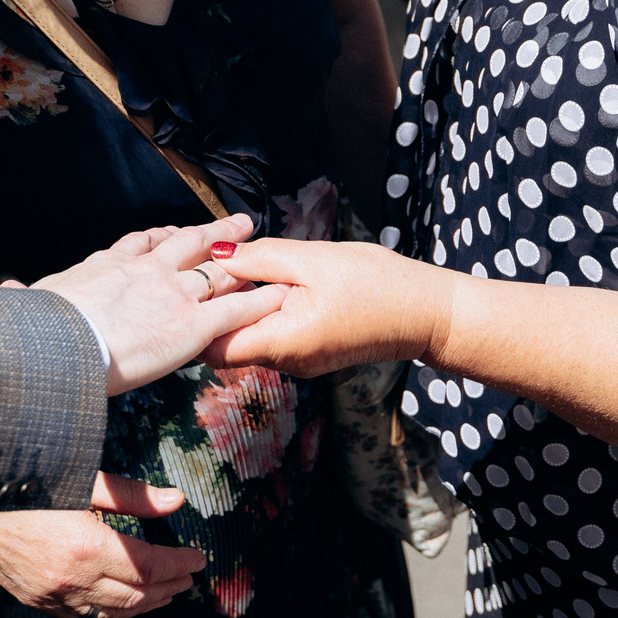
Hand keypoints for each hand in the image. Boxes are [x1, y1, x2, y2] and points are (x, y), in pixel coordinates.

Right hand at [0, 471, 204, 617]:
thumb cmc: (21, 478)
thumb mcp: (81, 478)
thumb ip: (131, 496)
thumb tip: (176, 502)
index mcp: (86, 548)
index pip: (148, 567)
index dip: (178, 565)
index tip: (199, 559)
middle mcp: (70, 580)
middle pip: (135, 596)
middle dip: (167, 588)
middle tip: (188, 578)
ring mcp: (50, 596)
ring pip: (111, 613)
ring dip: (143, 605)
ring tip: (165, 593)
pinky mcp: (34, 600)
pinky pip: (82, 617)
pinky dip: (109, 614)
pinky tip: (120, 604)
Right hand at [34, 215, 286, 393]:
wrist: (59, 344)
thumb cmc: (39, 329)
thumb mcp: (30, 304)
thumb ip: (23, 298)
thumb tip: (3, 290)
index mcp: (107, 266)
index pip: (138, 244)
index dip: (158, 238)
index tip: (168, 233)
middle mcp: (145, 271)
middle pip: (185, 243)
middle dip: (210, 232)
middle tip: (234, 222)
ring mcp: (172, 294)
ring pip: (216, 268)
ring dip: (241, 253)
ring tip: (260, 240)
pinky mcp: (193, 325)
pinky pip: (235, 310)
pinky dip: (259, 302)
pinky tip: (278, 295)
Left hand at [206, 239, 449, 374]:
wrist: (426, 313)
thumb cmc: (377, 284)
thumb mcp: (314, 259)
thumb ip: (260, 258)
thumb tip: (215, 255)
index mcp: (284, 343)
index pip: (213, 348)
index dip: (195, 317)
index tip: (190, 282)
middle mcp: (286, 363)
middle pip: (228, 344)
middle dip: (214, 308)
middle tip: (207, 265)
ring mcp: (299, 361)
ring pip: (250, 338)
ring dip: (240, 305)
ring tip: (238, 265)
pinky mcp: (310, 353)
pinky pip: (272, 335)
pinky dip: (263, 309)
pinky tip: (267, 279)